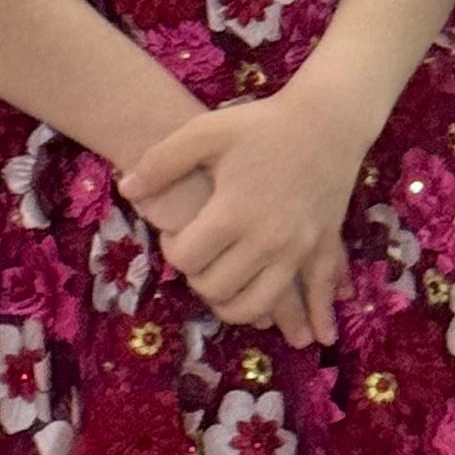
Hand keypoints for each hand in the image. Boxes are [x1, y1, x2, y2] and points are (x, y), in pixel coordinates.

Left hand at [125, 87, 362, 338]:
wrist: (327, 117)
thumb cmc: (262, 124)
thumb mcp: (206, 131)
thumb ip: (162, 162)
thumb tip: (126, 190)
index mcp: (233, 212)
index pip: (187, 258)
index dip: (172, 250)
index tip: (178, 231)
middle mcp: (266, 238)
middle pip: (217, 288)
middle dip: (198, 278)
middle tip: (199, 255)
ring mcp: (297, 247)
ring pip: (258, 304)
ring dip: (235, 306)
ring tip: (225, 285)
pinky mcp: (322, 246)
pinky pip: (318, 292)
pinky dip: (316, 318)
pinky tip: (315, 337)